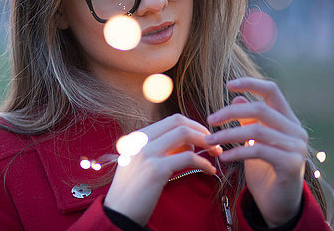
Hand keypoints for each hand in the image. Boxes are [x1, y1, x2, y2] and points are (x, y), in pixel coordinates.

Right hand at [104, 113, 221, 224]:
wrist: (118, 211)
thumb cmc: (132, 191)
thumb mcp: (139, 162)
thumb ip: (158, 149)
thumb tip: (187, 143)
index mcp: (137, 137)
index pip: (171, 120)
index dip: (193, 125)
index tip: (204, 137)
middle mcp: (141, 140)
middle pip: (179, 122)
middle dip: (201, 130)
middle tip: (214, 143)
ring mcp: (147, 153)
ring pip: (184, 134)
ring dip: (206, 142)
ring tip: (215, 154)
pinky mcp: (155, 169)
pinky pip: (188, 158)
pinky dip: (203, 163)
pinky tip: (209, 170)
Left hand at [206, 77, 307, 226]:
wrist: (278, 202)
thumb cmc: (265, 168)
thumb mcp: (255, 141)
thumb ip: (249, 120)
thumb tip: (237, 98)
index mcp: (288, 119)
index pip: (272, 91)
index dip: (250, 83)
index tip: (228, 84)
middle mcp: (296, 130)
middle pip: (260, 109)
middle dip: (230, 113)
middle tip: (209, 120)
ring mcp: (296, 147)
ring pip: (256, 130)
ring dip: (227, 134)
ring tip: (209, 141)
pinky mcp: (290, 164)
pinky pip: (258, 151)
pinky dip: (236, 152)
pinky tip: (223, 157)